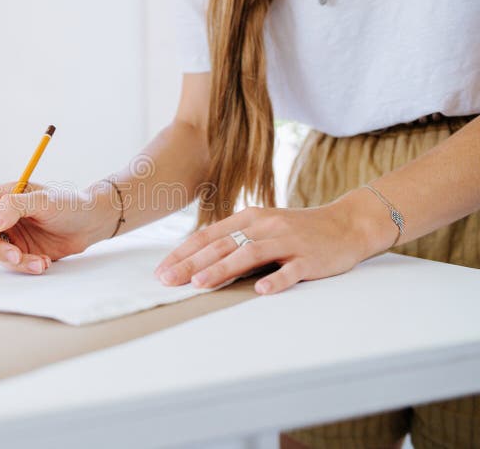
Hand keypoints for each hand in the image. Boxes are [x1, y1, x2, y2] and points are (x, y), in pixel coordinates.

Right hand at [0, 182, 113, 274]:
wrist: (92, 223)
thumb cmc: (70, 204)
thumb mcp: (44, 201)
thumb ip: (14, 207)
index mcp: (1, 196)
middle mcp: (0, 216)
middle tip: (16, 255)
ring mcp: (9, 235)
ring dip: (14, 262)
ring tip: (40, 262)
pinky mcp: (20, 252)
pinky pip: (11, 265)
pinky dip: (25, 267)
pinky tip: (43, 263)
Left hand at [154, 190, 394, 293]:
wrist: (347, 224)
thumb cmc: (297, 230)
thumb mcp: (262, 228)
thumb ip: (234, 240)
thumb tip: (196, 260)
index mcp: (249, 218)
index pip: (208, 236)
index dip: (183, 253)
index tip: (161, 270)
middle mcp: (265, 226)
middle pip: (222, 245)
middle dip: (192, 264)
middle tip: (168, 281)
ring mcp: (288, 241)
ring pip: (250, 254)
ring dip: (223, 269)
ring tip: (200, 284)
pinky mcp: (310, 258)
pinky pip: (291, 270)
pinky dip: (276, 280)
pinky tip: (260, 290)